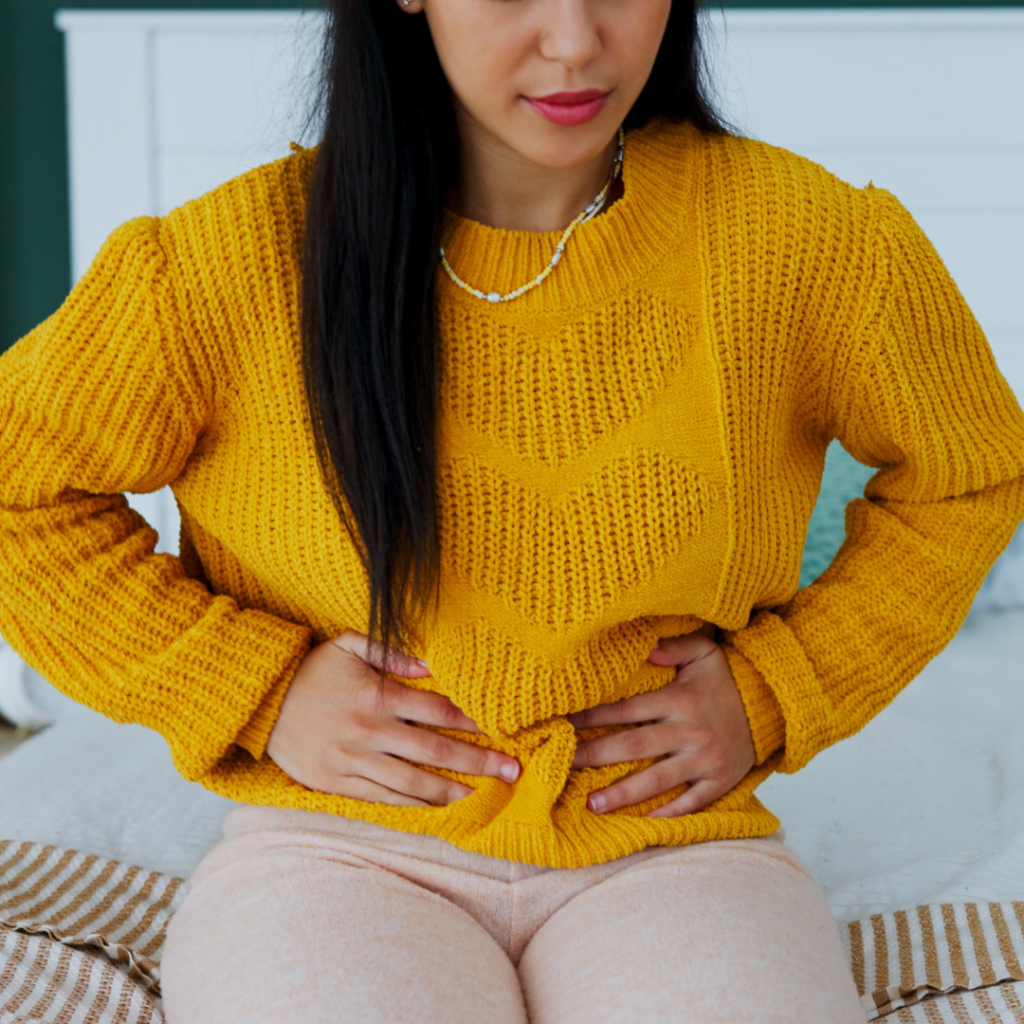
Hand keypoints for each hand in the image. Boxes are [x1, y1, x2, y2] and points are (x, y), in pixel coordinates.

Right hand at [267, 629, 519, 806]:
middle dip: (476, 761)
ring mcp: (352, 760)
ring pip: (410, 782)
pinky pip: (381, 797)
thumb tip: (429, 665)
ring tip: (478, 794)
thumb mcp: (349, 645)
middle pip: (434, 750)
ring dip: (448, 789)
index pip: (437, 711)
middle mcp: (368, 731)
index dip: (472, 721)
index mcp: (376, 696)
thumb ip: (390, 652)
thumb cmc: (312, 670)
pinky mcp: (336, 782)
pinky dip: (411, 804)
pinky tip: (435, 805)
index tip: (500, 728)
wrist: (262, 702)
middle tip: (511, 770)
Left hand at [568, 632, 754, 817]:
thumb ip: (673, 647)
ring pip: (657, 779)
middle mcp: (690, 731)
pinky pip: (691, 802)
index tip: (565, 722)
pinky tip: (642, 822)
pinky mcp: (720, 781)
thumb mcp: (704, 653)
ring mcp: (705, 760)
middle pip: (634, 746)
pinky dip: (668, 813)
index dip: (594, 716)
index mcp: (680, 700)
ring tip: (592, 805)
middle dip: (595, 755)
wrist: (772, 706)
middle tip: (564, 764)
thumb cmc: (728, 679)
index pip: (627, 709)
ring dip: (623, 794)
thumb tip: (645, 646)